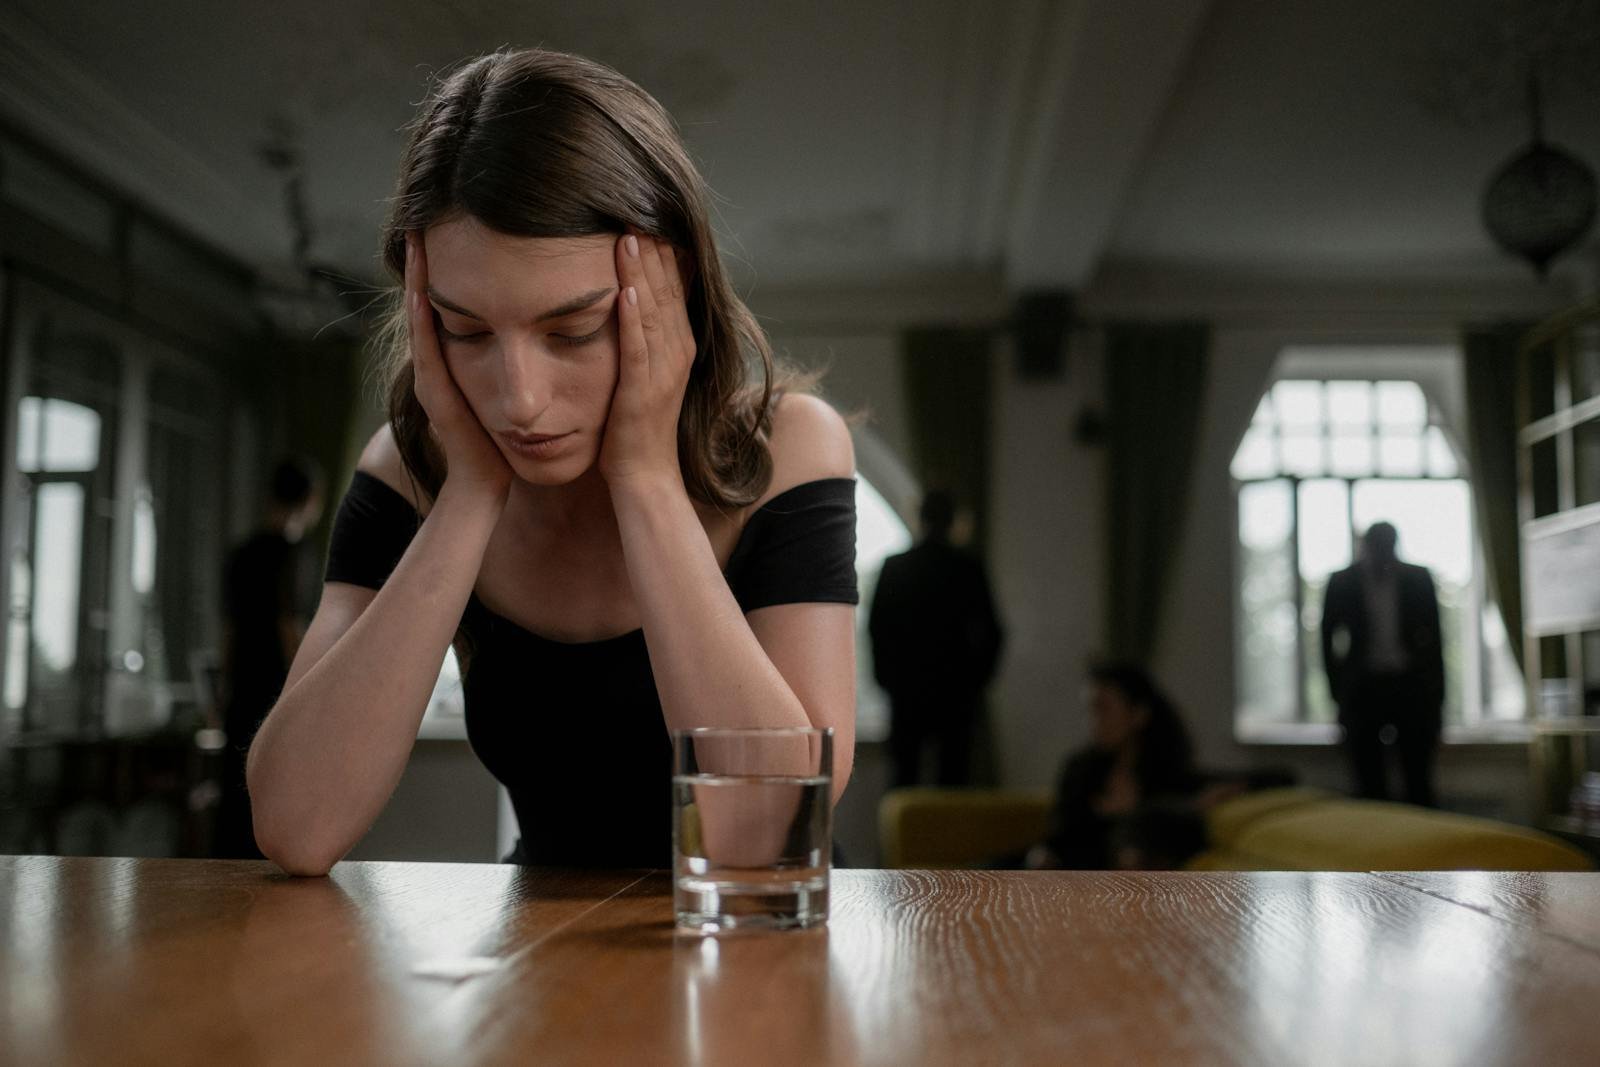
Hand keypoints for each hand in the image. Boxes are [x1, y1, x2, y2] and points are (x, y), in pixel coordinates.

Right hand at [405, 235, 512, 501]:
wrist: (486, 484)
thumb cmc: (502, 440)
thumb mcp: (509, 385)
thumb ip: (512, 355)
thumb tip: (539, 323)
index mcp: (458, 356)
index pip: (451, 299)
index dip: (451, 265)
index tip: (456, 225)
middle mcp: (438, 361)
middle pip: (428, 299)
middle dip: (428, 260)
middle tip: (425, 216)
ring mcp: (432, 376)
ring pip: (421, 316)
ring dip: (417, 278)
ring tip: (418, 236)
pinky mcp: (434, 394)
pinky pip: (426, 350)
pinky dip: (421, 320)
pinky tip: (421, 291)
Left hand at [598, 232, 695, 489]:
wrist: (645, 478)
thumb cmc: (636, 428)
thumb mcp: (644, 373)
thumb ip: (643, 337)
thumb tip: (628, 298)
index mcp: (679, 345)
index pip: (672, 286)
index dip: (660, 251)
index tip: (643, 214)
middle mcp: (678, 353)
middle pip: (666, 290)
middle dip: (652, 250)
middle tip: (636, 207)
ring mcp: (662, 372)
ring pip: (653, 312)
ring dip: (642, 274)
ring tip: (630, 236)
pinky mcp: (642, 391)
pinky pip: (638, 349)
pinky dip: (633, 319)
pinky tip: (626, 291)